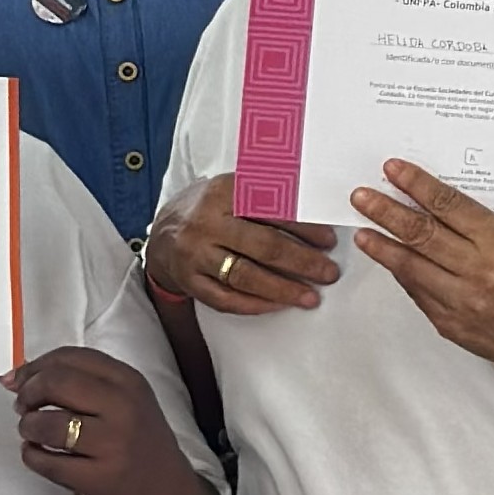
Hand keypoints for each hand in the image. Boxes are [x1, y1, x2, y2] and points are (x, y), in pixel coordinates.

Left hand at [2, 346, 198, 494]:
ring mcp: (114, 444)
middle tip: (24, 407)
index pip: (71, 357)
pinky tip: (40, 454)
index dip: (35, 366)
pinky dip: (31, 455)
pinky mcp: (99, 478)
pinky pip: (45, 461)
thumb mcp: (121, 399)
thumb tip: (12, 377)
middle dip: (28, 394)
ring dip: (28, 427)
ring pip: (46, 424)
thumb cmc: (133, 440)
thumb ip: (75, 382)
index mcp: (129, 381)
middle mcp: (125, 408)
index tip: (21, 380)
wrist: (163, 490)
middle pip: (55, 382)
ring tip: (33, 433)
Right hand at [145, 171, 337, 313]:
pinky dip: (256, 305)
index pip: (271, 211)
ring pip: (246, 277)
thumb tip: (316, 210)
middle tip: (328, 273)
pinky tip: (279, 305)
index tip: (328, 241)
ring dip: (283, 289)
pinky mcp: (190, 281)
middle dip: (302, 262)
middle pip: (263, 246)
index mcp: (223, 193)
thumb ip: (267, 193)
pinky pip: (226, 299)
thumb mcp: (232, 189)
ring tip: (311, 296)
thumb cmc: (210, 211)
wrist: (165, 233)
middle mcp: (207, 223)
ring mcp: (196, 254)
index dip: (304, 228)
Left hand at [350, 160, 493, 377]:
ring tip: (363, 230)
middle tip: (363, 197)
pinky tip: (389, 259)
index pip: (450, 206)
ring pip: (409, 265)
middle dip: (386, 211)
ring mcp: (461, 300)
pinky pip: (415, 291)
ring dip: (381, 245)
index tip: (395, 170)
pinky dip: (400, 272)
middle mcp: (480, 271)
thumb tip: (430, 205)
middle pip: (422, 234)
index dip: (418, 185)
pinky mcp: (447, 322)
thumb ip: (475, 226)